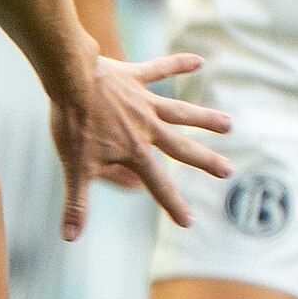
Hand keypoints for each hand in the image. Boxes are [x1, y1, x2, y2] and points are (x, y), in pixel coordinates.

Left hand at [49, 52, 230, 239]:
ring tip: (228, 124)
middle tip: (228, 170)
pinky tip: (199, 61)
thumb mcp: (74, 167)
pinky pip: (160, 69)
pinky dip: (179, 64)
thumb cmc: (71, 124)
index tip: (189, 222)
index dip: (172, 205)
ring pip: (181, 111)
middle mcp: (147, 127)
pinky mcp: (135, 77)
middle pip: (181, 147)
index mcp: (135, 151)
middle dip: (205, 161)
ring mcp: (144, 101)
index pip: (157, 185)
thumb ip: (76, 203)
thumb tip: (71, 237)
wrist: (69, 80)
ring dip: (204, 117)